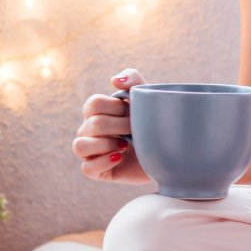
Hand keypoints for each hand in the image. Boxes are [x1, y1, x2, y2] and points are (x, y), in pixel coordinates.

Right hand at [75, 68, 149, 183]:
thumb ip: (133, 80)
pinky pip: (86, 169)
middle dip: (119, 126)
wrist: (170, 153)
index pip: (93, 104)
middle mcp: (90, 131)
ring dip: (105, 144)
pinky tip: (119, 158)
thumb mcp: (148, 98)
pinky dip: (103, 162)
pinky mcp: (98, 171)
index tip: (132, 111)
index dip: (114, 108)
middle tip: (135, 130)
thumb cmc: (155, 123)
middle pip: (92, 124)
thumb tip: (114, 80)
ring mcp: (92, 152)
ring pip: (80, 146)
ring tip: (124, 145)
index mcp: (99, 111)